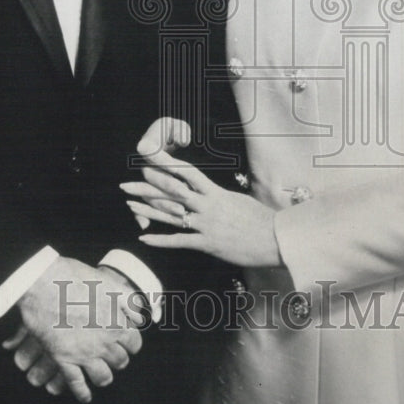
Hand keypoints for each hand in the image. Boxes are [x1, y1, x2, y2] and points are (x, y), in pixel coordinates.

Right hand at [2, 258, 145, 402]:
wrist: (43, 284)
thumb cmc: (75, 279)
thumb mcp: (109, 283)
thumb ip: (128, 301)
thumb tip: (140, 316)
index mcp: (117, 324)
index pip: (134, 344)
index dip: (132, 344)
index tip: (128, 343)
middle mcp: (103, 343)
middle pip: (120, 361)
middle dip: (119, 359)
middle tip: (114, 356)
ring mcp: (83, 354)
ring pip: (102, 377)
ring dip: (105, 377)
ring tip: (102, 375)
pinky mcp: (62, 359)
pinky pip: (76, 384)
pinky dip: (82, 393)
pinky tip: (85, 397)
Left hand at [120, 119, 280, 267]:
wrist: (276, 239)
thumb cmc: (261, 219)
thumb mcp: (238, 200)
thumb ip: (219, 197)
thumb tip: (207, 192)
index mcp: (216, 193)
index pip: (187, 173)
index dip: (166, 165)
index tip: (149, 159)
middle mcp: (207, 206)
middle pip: (172, 192)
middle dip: (147, 187)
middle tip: (127, 183)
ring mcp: (206, 225)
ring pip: (171, 215)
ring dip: (147, 210)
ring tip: (129, 205)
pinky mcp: (207, 244)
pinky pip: (179, 241)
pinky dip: (160, 240)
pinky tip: (144, 238)